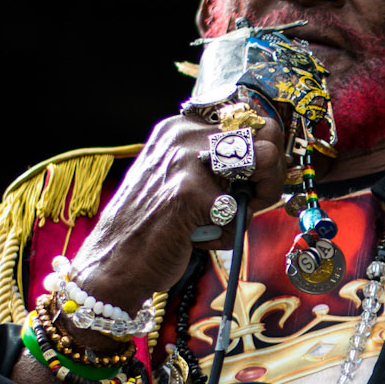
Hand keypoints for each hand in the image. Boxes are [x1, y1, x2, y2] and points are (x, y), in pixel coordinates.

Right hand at [65, 109, 287, 320]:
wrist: (113, 263)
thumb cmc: (152, 226)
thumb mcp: (179, 178)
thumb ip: (215, 163)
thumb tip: (270, 156)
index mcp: (182, 128)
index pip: (250, 120)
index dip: (266, 151)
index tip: (257, 178)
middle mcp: (183, 134)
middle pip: (265, 136)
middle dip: (270, 174)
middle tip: (250, 202)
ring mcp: (185, 160)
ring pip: (265, 161)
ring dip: (256, 198)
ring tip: (221, 221)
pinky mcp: (189, 192)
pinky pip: (241, 212)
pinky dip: (226, 235)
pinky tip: (196, 239)